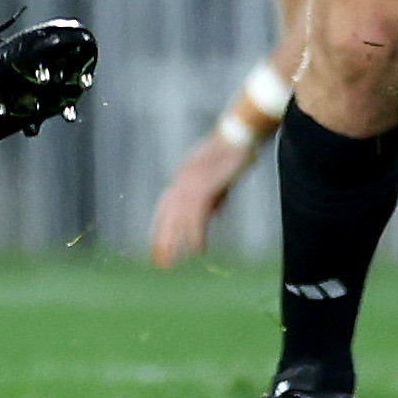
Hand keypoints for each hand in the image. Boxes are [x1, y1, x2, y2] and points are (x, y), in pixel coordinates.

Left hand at [146, 134, 256, 267]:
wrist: (239, 135)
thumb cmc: (232, 152)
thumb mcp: (219, 177)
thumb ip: (214, 196)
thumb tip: (214, 213)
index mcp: (183, 176)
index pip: (165, 206)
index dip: (161, 226)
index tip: (158, 244)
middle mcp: (182, 180)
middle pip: (166, 214)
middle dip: (161, 239)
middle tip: (159, 261)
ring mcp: (190, 183)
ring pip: (179, 219)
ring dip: (177, 242)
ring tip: (175, 261)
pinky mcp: (203, 187)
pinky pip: (196, 217)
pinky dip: (196, 235)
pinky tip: (198, 249)